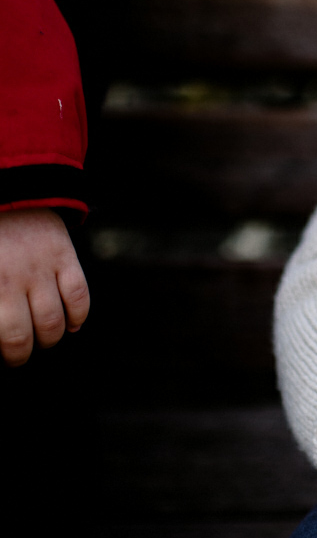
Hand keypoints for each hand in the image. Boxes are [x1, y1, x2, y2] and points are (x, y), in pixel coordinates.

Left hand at [0, 208, 88, 365]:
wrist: (7, 189)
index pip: (1, 334)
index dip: (5, 353)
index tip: (5, 356)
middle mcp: (13, 280)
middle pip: (23, 336)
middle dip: (22, 353)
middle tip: (21, 355)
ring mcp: (41, 269)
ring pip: (53, 321)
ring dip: (51, 337)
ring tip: (46, 338)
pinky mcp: (64, 256)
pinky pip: (78, 295)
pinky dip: (79, 315)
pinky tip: (74, 324)